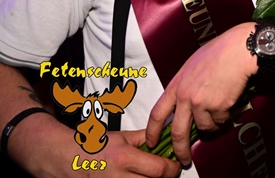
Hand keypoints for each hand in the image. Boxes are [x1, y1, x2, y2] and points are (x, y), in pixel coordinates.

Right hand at [16, 127, 179, 176]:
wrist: (65, 158)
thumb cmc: (93, 146)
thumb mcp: (121, 136)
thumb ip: (144, 137)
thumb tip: (165, 134)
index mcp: (124, 158)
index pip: (160, 169)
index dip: (173, 168)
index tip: (176, 164)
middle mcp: (118, 177)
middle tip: (165, 171)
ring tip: (150, 175)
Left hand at [146, 23, 255, 164]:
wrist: (239, 50)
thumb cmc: (219, 52)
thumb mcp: (192, 65)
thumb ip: (185, 84)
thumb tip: (184, 99)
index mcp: (177, 85)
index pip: (157, 113)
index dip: (153, 131)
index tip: (152, 142)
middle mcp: (186, 96)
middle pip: (179, 132)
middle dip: (180, 150)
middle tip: (183, 158)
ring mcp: (202, 103)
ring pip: (205, 127)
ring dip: (212, 124)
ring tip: (220, 109)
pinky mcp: (219, 107)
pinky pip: (221, 120)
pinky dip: (226, 116)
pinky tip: (229, 101)